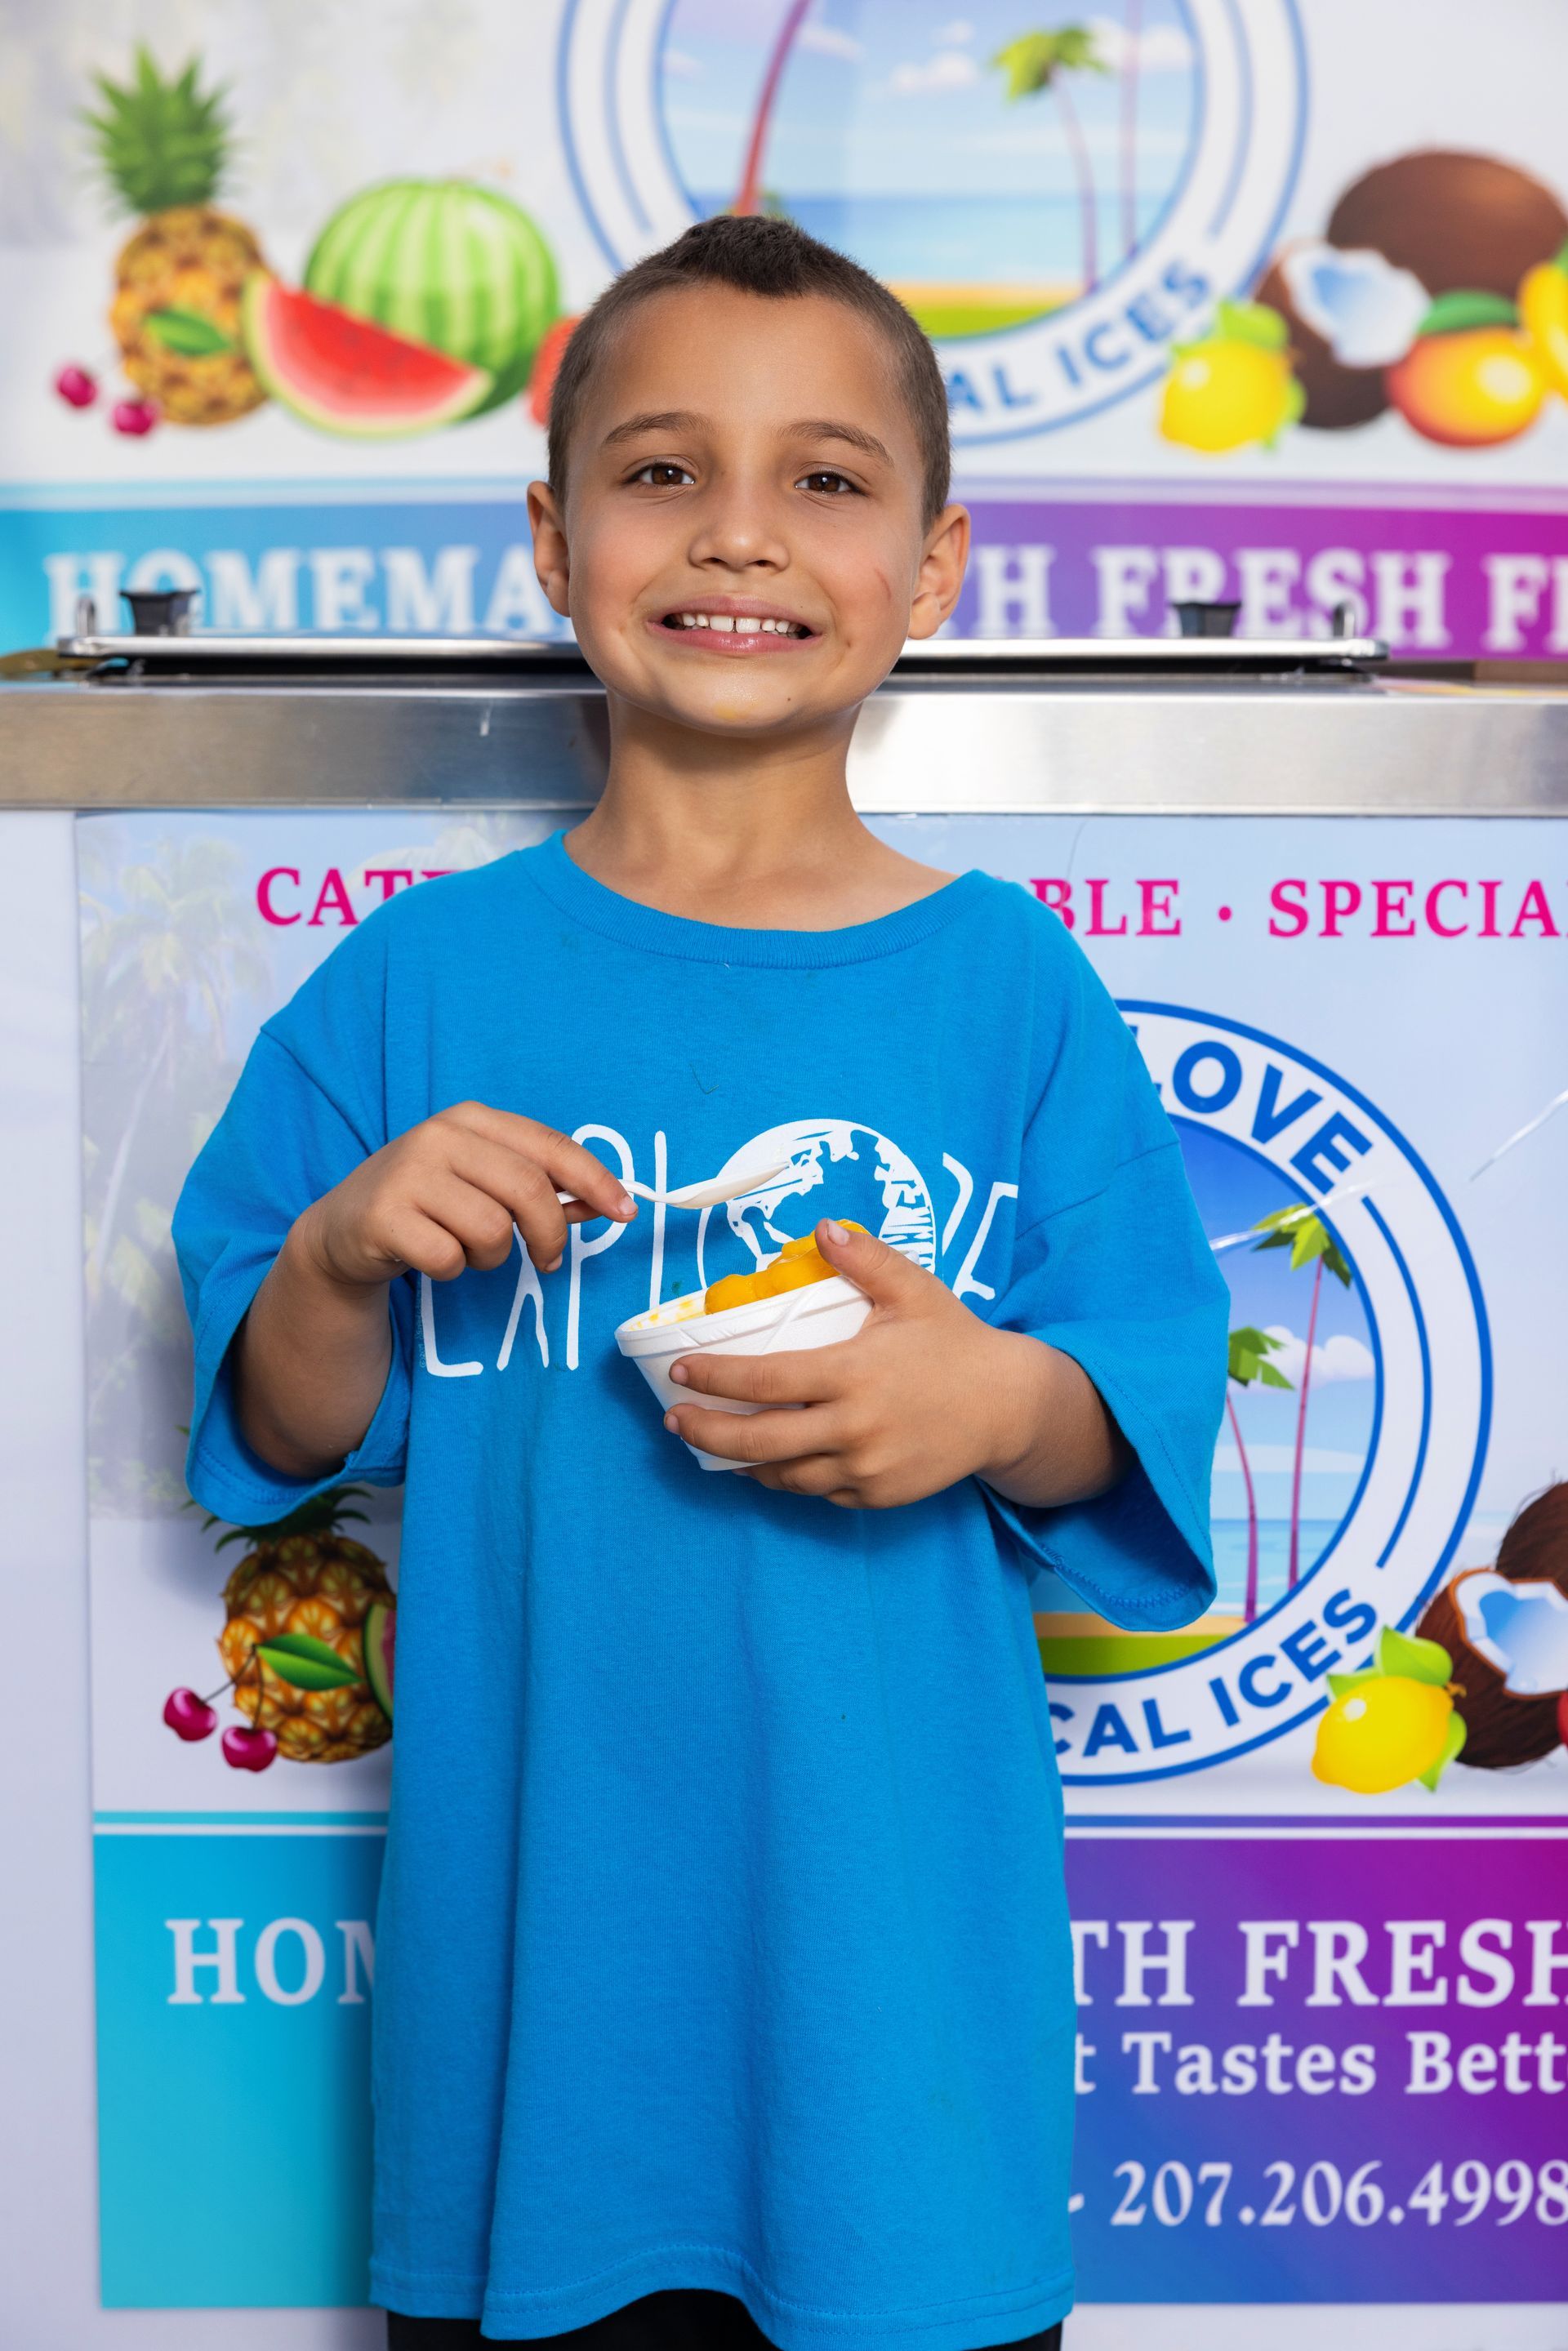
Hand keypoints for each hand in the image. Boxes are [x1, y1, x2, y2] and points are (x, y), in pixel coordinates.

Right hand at [295, 1101, 635, 1290]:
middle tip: (548, 1261)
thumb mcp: (485, 1183)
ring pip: (492, 1231)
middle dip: (550, 1236)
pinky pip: (451, 1259)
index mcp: (472, 1119)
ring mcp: (408, 1174)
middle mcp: (440, 1136)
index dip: (596, 1180)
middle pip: (530, 1191)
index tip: (626, 1212)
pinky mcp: (383, 1217)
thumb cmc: (429, 1203)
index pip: (551, 1146)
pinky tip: (433, 1257)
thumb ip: (544, 1188)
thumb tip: (607, 1203)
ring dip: (492, 1257)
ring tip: (467, 1250)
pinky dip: (453, 1271)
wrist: (344, 1229)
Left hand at [661, 1219, 1122, 1509]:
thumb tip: (819, 1228)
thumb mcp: (915, 1291)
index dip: (715, 1378)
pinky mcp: (878, 1496)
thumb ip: (866, 1259)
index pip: (764, 1380)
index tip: (680, 1371)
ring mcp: (866, 1469)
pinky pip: (820, 1492)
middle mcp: (854, 1428)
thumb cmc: (955, 1343)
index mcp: (853, 1374)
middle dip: (705, 1434)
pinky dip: (790, 1477)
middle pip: (758, 1441)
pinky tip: (771, 1462)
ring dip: (742, 1462)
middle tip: (674, 1421)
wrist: (1008, 1406)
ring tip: (714, 1445)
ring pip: (785, 1475)